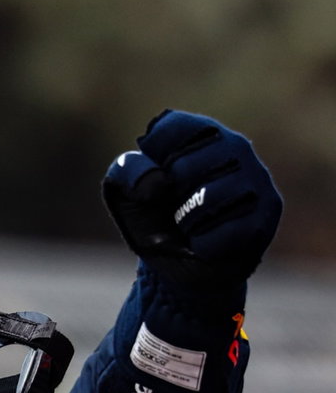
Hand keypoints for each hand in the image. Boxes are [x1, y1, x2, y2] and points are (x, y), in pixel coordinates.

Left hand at [101, 110, 281, 283]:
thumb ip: (126, 170)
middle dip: (168, 198)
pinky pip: (225, 231)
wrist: (175, 265)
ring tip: (190, 226)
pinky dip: (203, 245)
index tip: (156, 179)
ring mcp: (257, 178)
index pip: (170, 127)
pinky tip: (206, 243)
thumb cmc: (154, 218)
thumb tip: (157, 181)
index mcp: (200, 133)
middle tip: (175, 208)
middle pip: (184, 166)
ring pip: (208, 198)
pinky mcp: (268, 214)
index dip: (152, 160)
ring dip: (185, 222)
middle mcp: (235, 147)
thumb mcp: (124, 193)